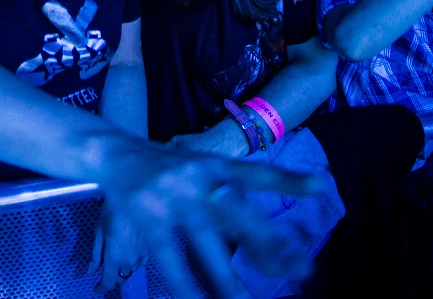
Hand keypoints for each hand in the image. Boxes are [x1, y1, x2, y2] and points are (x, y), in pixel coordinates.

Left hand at [90, 202, 145, 294]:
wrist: (136, 194)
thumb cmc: (112, 210)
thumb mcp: (98, 231)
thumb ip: (95, 254)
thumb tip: (89, 272)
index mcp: (115, 258)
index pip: (109, 282)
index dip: (101, 288)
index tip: (96, 289)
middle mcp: (130, 261)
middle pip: (121, 279)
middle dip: (112, 278)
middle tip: (105, 272)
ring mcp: (142, 255)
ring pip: (131, 271)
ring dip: (123, 270)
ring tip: (116, 260)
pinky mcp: (150, 248)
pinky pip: (141, 263)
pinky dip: (133, 262)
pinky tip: (129, 254)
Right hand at [98, 136, 320, 298]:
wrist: (112, 150)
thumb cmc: (167, 169)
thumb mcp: (199, 174)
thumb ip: (229, 205)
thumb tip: (272, 250)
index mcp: (214, 166)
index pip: (255, 172)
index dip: (287, 179)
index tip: (320, 185)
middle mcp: (197, 178)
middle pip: (239, 214)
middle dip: (270, 245)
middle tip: (303, 271)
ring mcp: (171, 195)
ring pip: (207, 243)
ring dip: (227, 279)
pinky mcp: (147, 215)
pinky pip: (170, 256)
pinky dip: (183, 283)